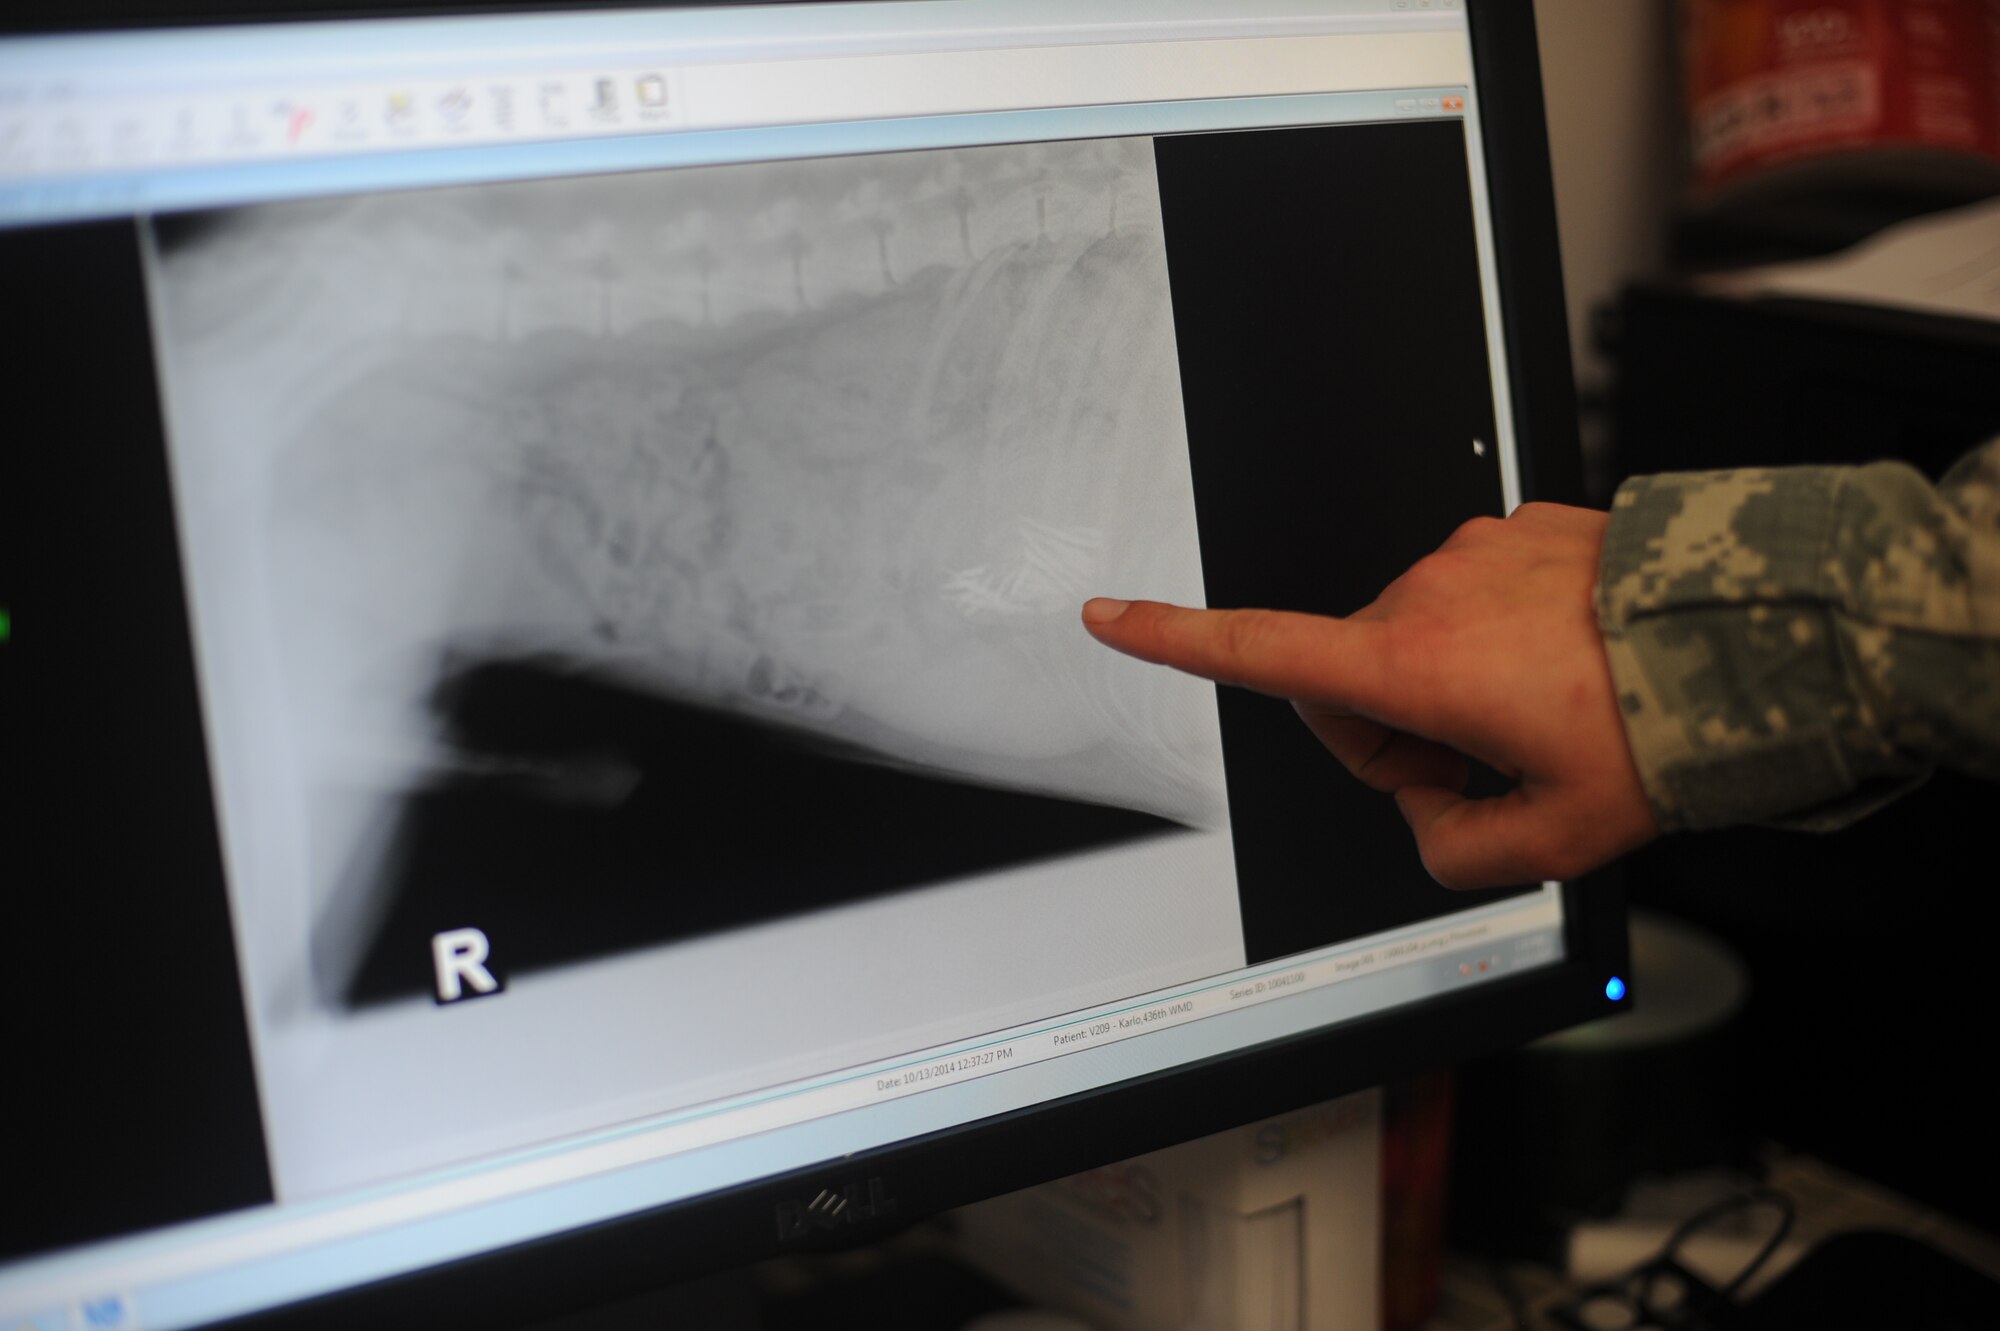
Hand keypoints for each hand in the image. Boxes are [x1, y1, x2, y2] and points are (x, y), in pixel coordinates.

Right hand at [1080, 503, 1658, 887]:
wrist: (1755, 637)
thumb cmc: (1657, 730)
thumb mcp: (1551, 841)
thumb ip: (1452, 852)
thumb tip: (1429, 813)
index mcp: (1413, 663)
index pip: (1261, 651)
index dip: (1172, 639)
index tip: (1109, 616)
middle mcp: (1428, 592)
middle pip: (1351, 677)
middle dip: (1394, 734)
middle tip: (1485, 775)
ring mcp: (1476, 551)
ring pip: (1420, 639)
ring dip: (1457, 687)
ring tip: (1550, 718)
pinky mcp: (1520, 528)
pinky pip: (1479, 596)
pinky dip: (1504, 642)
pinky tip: (1570, 669)